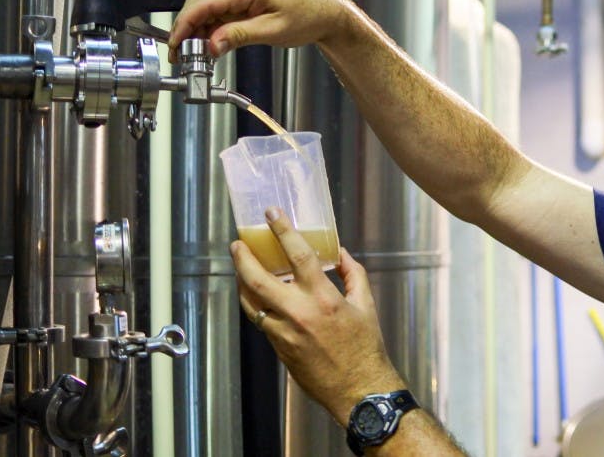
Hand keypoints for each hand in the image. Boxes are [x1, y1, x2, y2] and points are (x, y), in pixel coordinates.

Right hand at [167, 0, 358, 61]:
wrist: (324, 12)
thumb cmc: (307, 16)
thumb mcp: (273, 31)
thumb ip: (240, 36)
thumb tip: (211, 45)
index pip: (203, 3)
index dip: (184, 24)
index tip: (175, 45)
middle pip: (198, 5)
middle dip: (185, 30)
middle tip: (180, 56)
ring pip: (205, 10)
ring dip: (196, 32)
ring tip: (193, 57)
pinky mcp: (240, 0)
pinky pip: (217, 13)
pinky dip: (209, 30)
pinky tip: (208, 47)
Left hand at [231, 207, 405, 424]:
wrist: (358, 389)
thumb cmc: (365, 347)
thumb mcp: (366, 305)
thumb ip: (352, 275)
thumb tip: (340, 255)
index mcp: (323, 299)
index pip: (298, 256)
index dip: (283, 231)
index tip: (272, 214)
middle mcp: (299, 314)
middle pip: (258, 279)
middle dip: (243, 258)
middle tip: (238, 244)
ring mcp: (284, 333)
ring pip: (251, 302)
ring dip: (242, 281)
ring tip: (241, 266)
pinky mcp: (279, 349)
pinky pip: (260, 320)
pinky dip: (256, 303)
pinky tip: (257, 294)